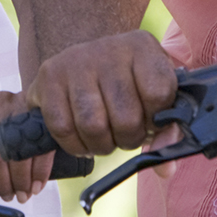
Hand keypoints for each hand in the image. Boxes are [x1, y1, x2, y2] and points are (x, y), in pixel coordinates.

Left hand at [0, 90, 51, 202]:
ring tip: (21, 193)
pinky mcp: (43, 115)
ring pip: (16, 155)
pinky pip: (39, 152)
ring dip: (19, 183)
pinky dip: (37, 176)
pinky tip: (35, 186)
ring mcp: (20, 108)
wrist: (41, 105)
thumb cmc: (5, 135)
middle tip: (6, 195)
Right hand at [24, 29, 179, 155]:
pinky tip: (82, 138)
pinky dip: (75, 145)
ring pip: (93, 126)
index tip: (150, 121)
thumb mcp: (152, 96)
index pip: (158, 94)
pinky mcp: (49, 75)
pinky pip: (63, 128)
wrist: (83, 60)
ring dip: (101, 146)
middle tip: (125, 135)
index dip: (156, 121)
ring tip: (105, 138)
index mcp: (142, 48)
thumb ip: (166, 130)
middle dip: (128, 139)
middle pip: (126, 118)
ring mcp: (76, 60)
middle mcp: (109, 48)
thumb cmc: (126, 84)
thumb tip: (165, 169)